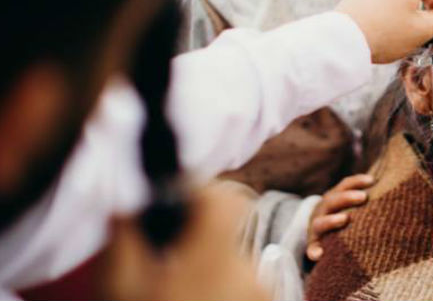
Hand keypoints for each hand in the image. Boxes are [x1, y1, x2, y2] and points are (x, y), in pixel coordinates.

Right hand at [102, 186, 268, 300]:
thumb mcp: (119, 290)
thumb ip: (127, 241)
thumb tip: (131, 206)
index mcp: (212, 263)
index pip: (227, 201)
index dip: (202, 195)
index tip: (179, 204)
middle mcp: (247, 277)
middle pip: (225, 240)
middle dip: (195, 250)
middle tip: (161, 277)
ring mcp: (262, 299)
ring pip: (233, 272)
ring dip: (208, 283)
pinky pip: (244, 296)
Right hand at [306, 173, 374, 260]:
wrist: (317, 235)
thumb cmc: (343, 217)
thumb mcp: (348, 205)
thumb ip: (364, 198)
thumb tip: (394, 185)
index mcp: (333, 198)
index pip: (344, 185)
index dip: (357, 181)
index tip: (372, 180)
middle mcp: (323, 211)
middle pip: (332, 201)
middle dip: (347, 197)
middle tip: (363, 197)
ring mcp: (316, 230)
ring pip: (320, 224)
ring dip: (331, 220)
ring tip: (344, 218)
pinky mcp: (313, 247)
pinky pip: (312, 250)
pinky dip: (314, 251)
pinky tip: (320, 254)